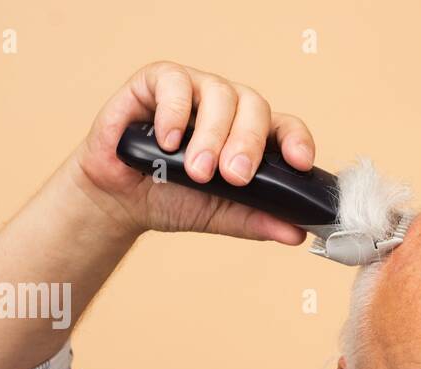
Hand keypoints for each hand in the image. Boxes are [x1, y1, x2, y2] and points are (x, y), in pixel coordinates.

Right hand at [70, 60, 314, 243]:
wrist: (121, 200)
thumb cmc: (173, 198)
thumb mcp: (219, 215)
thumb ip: (256, 220)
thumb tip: (296, 233)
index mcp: (250, 134)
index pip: (285, 127)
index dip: (296, 141)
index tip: (299, 163)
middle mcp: (227, 106)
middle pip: (254, 107)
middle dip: (248, 143)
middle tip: (235, 178)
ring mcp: (194, 90)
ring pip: (219, 93)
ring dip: (212, 135)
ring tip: (197, 171)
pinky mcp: (155, 82)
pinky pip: (174, 83)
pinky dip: (174, 113)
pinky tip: (168, 142)